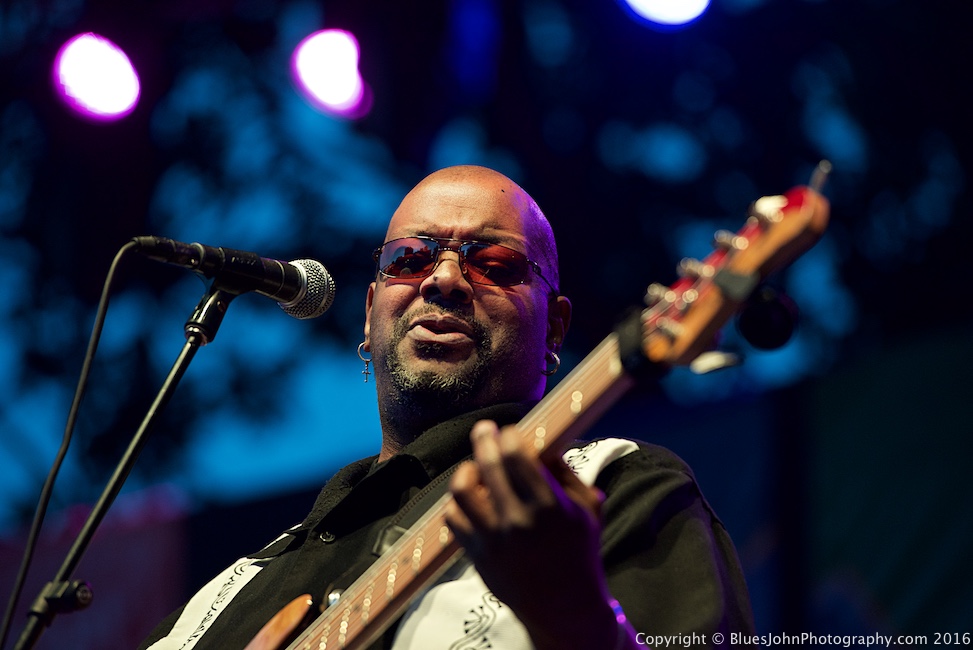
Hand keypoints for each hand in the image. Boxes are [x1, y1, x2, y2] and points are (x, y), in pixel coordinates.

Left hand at [444, 420, 623, 649]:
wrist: (565, 609)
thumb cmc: (580, 554)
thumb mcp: (587, 510)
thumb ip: (565, 473)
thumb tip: (542, 442)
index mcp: (549, 506)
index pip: (517, 454)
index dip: (511, 435)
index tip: (512, 433)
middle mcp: (518, 520)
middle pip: (488, 463)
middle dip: (484, 437)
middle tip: (485, 431)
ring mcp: (493, 539)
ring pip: (461, 489)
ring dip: (466, 470)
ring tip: (474, 468)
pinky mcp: (476, 555)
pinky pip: (453, 518)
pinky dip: (457, 503)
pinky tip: (471, 500)